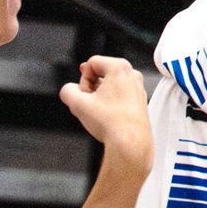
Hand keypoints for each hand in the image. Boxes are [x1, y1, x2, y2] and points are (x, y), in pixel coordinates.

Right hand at [59, 57, 152, 176]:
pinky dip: (110, 104)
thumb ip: (67, 91)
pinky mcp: (139, 102)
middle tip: (89, 103)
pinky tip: (107, 117)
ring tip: (97, 112)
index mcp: (120, 67)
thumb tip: (69, 91)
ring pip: (110, 86)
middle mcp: (133, 75)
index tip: (85, 95)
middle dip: (91, 88)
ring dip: (100, 97)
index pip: (91, 63)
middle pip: (101, 74)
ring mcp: (138, 89)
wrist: (130, 143)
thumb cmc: (111, 123)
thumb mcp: (78, 104)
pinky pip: (119, 96)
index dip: (83, 80)